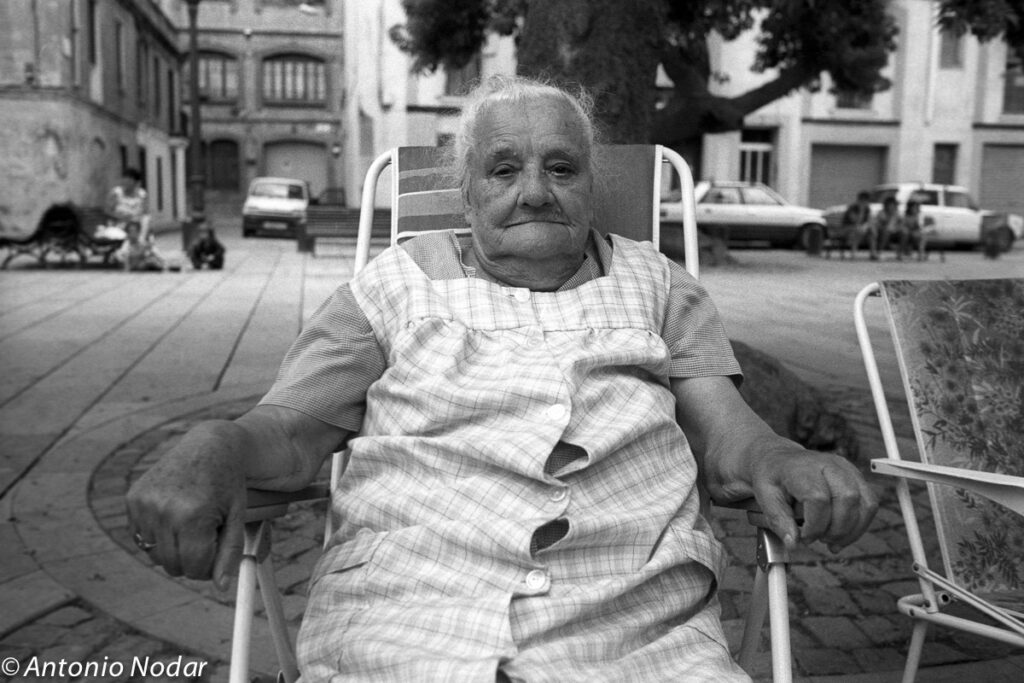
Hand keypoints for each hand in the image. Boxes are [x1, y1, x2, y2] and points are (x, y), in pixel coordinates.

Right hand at [125, 421, 246, 588]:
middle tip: (207, 536)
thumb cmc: (227, 482)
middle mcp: (164, 510)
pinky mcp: (133, 499)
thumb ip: (229, 553)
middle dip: (192, 558)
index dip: (208, 567)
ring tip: (192, 521)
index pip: (194, 567)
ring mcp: (144, 504)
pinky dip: (158, 534)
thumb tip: (221, 586)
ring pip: (155, 554)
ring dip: (174, 547)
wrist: (209, 445)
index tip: (216, 553)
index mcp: (193, 516)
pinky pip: (142, 537)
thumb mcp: (236, 517)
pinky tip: (175, 513)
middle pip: (173, 565)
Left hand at [749, 442, 877, 551]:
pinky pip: (870, 503)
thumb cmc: (772, 477)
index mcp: (802, 468)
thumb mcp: (765, 497)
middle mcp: (828, 464)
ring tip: (831, 540)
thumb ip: (778, 521)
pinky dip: (860, 525)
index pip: (819, 498)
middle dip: (836, 529)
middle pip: (848, 499)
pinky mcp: (856, 476)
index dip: (815, 525)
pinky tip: (842, 534)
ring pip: (866, 502)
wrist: (778, 459)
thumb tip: (794, 544)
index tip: (804, 537)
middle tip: (819, 539)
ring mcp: (846, 469)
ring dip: (852, 530)